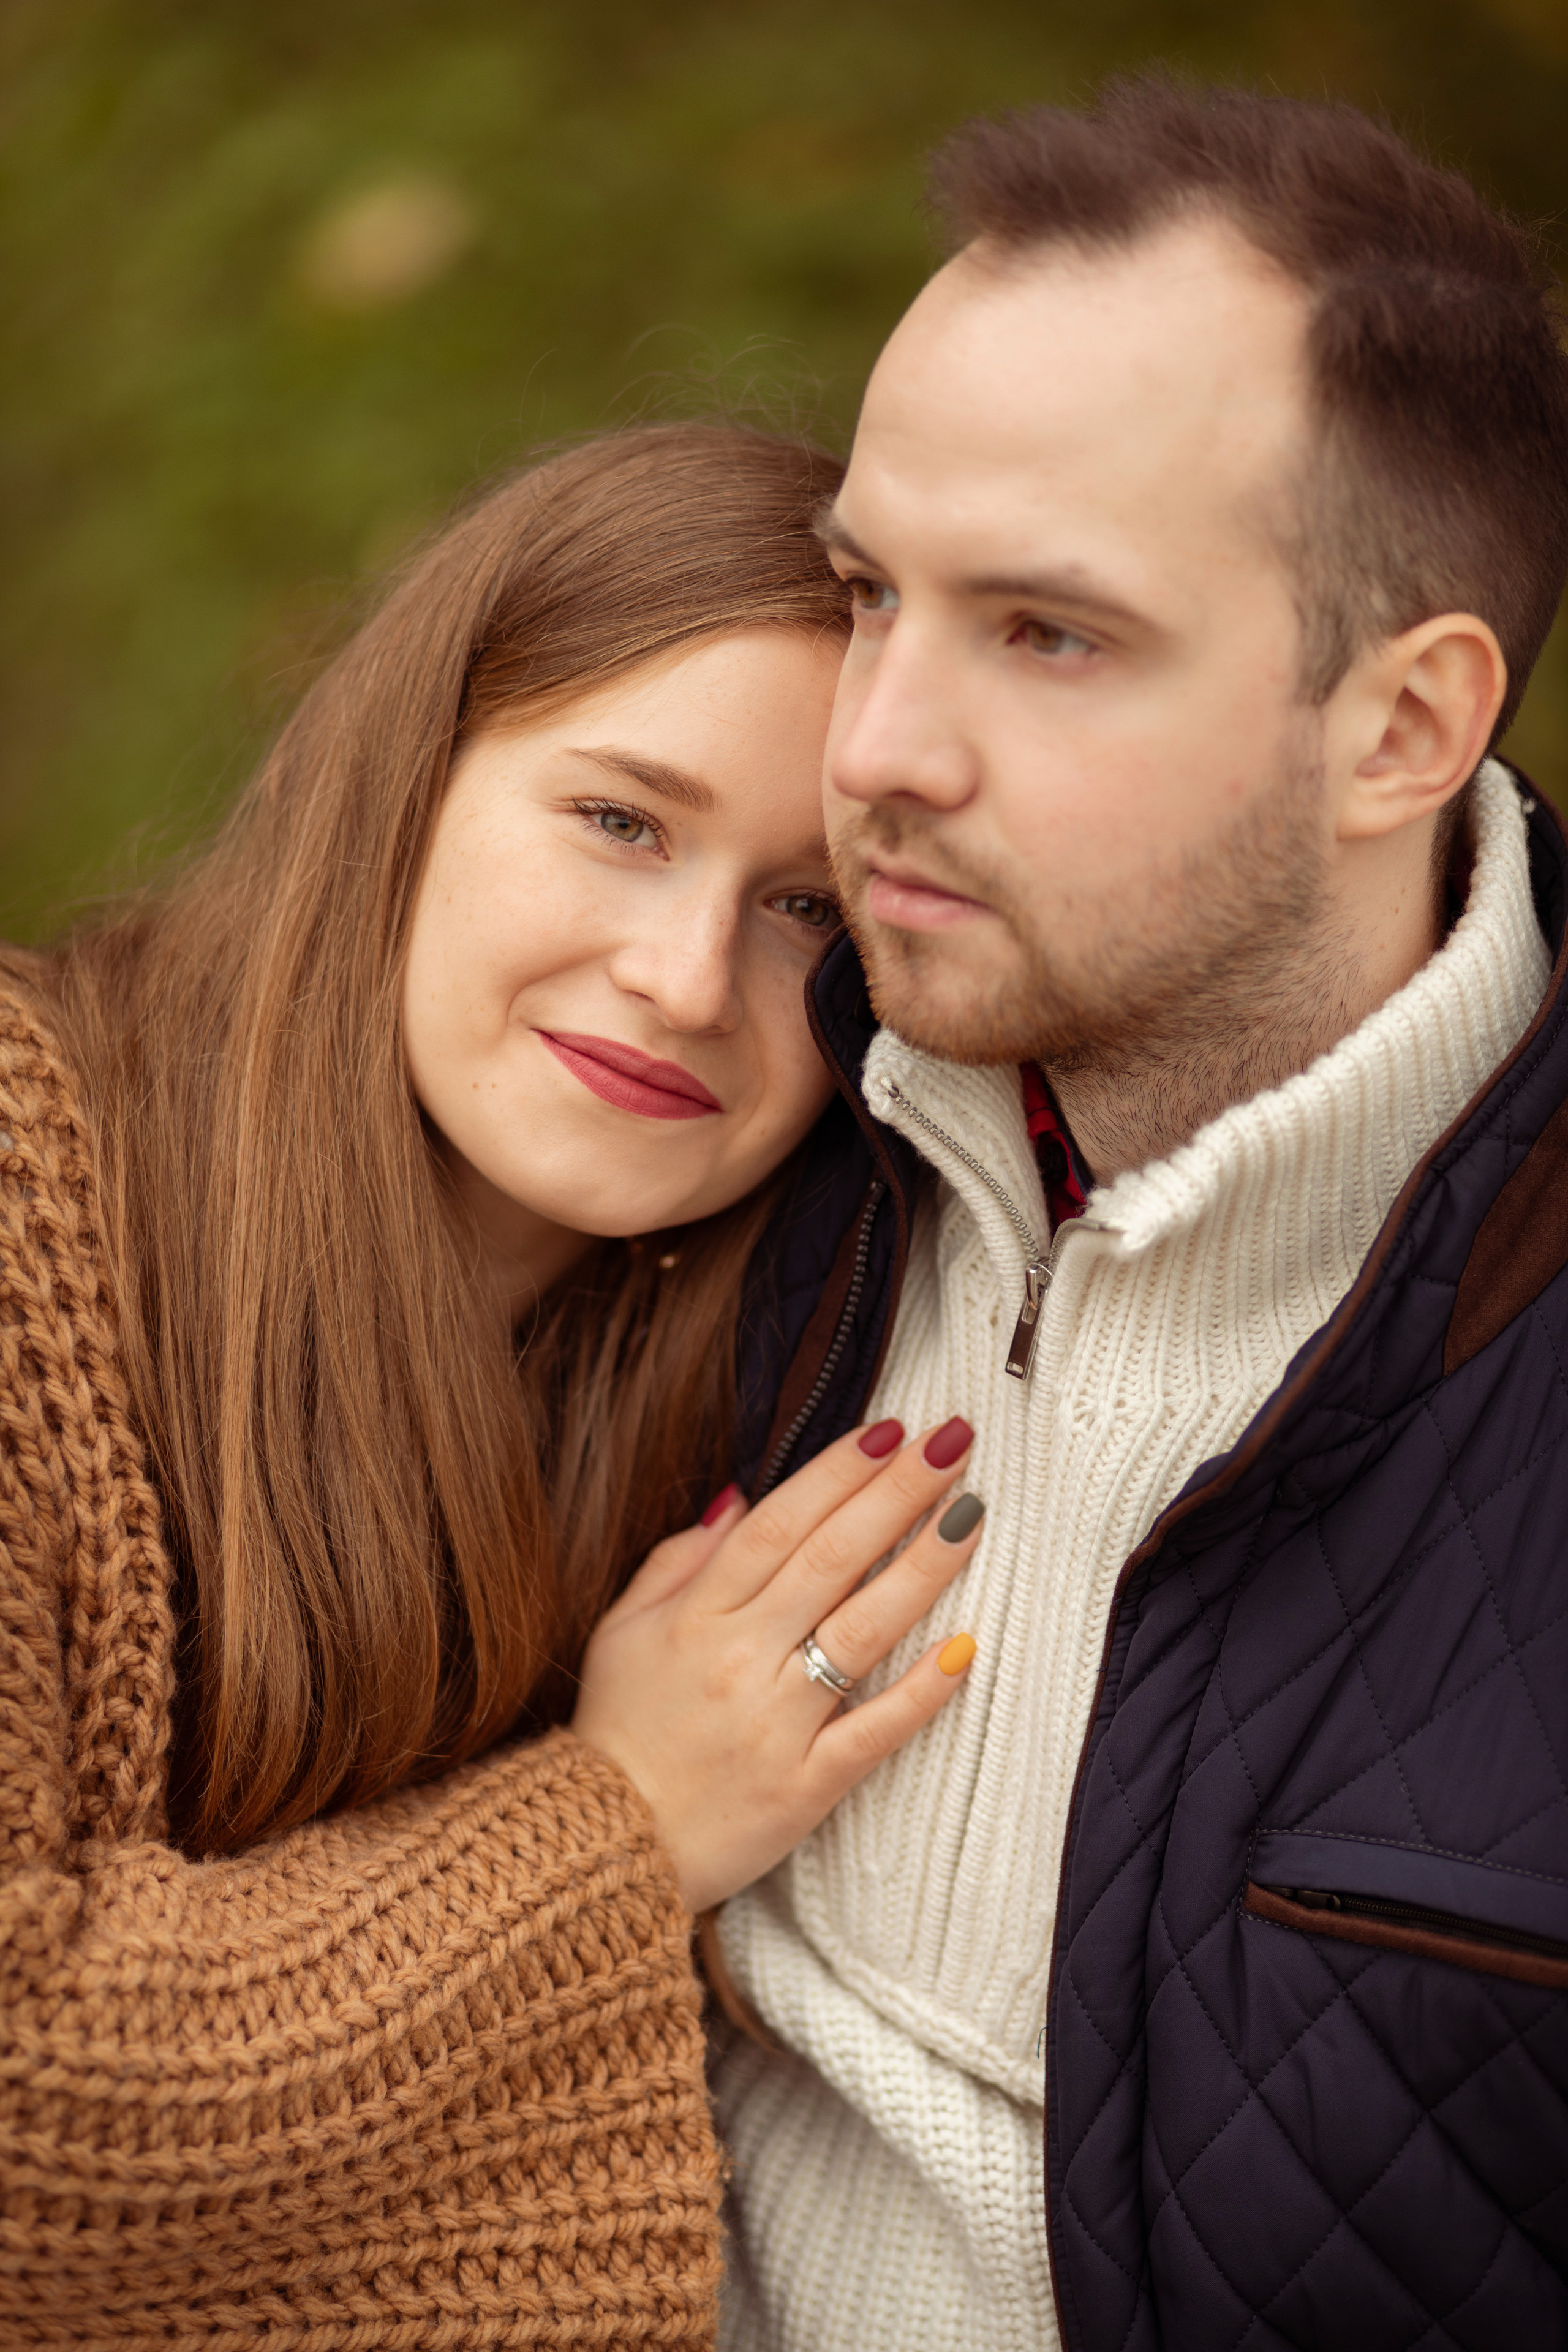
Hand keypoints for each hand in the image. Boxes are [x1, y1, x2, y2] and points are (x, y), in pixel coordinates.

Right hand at [571, 1417, 982, 1913]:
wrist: (600, 1852)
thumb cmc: (618, 1731)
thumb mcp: (625, 1630)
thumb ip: (681, 1559)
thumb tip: (743, 1495)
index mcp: (696, 1616)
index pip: (780, 1524)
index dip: (838, 1472)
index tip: (891, 1429)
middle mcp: (740, 1659)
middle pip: (830, 1559)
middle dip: (896, 1493)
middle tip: (952, 1441)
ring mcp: (777, 1722)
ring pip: (861, 1630)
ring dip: (922, 1568)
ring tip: (970, 1513)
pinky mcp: (806, 1786)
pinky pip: (873, 1732)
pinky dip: (921, 1692)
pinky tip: (966, 1648)